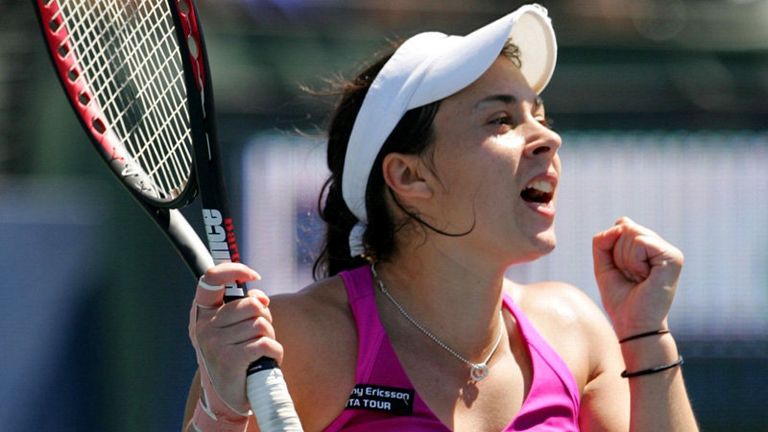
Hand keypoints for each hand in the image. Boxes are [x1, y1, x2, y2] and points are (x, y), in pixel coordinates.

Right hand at [189, 262, 282, 414]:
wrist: (226, 398)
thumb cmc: (234, 356)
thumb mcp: (235, 328)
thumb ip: (246, 307)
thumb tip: (260, 297)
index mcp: (202, 314)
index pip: (210, 279)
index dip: (233, 269)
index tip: (253, 275)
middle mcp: (204, 327)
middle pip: (251, 304)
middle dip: (265, 317)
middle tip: (260, 333)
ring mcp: (215, 343)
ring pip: (260, 324)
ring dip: (270, 336)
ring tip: (260, 349)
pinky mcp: (230, 360)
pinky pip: (265, 343)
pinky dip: (274, 352)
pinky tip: (268, 360)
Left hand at [592, 217, 683, 338]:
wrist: (633, 325)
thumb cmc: (620, 298)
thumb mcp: (604, 264)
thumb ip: (603, 240)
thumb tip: (620, 224)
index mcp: (649, 247)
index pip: (621, 225)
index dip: (612, 248)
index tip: (622, 271)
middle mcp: (661, 246)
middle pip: (625, 228)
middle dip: (617, 255)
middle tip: (630, 277)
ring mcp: (670, 251)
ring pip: (631, 233)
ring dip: (625, 260)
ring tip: (638, 278)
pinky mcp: (673, 258)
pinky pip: (640, 242)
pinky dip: (634, 262)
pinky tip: (644, 278)